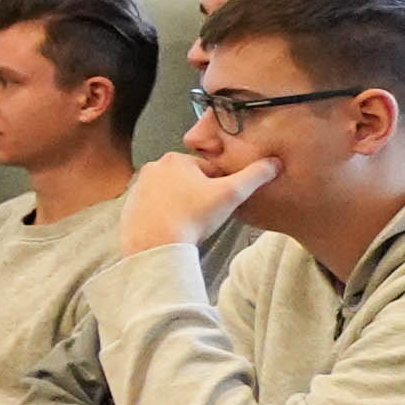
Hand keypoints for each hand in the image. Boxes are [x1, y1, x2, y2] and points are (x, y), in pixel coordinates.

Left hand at [119, 146, 273, 255]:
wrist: (155, 245)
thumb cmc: (193, 217)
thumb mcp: (232, 194)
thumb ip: (255, 176)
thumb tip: (274, 163)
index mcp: (177, 159)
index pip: (210, 169)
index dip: (222, 187)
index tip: (221, 203)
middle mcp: (154, 168)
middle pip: (190, 180)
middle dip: (202, 194)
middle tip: (207, 214)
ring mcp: (139, 187)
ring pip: (173, 194)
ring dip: (184, 205)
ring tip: (192, 222)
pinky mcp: (130, 206)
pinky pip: (156, 208)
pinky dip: (167, 215)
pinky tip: (175, 227)